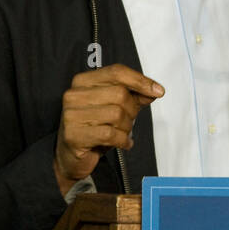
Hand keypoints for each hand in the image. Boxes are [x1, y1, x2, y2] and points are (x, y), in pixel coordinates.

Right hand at [53, 64, 163, 196]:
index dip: (140, 80)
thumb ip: (134, 96)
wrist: (70, 157)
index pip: (116, 72)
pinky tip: (123, 143)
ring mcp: (71, 115)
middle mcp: (74, 95)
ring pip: (116, 114)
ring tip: (122, 133)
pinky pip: (110, 134)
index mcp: (83, 81)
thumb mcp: (114, 108)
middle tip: (129, 122)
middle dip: (132, 110)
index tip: (158, 90)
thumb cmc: (93, 129)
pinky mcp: (73, 135)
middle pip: (119, 94)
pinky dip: (123, 140)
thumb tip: (155, 90)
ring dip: (127, 127)